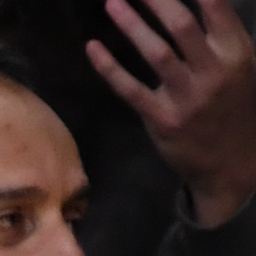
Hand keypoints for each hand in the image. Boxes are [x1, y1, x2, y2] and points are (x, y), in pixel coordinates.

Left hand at [91, 0, 255, 226]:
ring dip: (132, 24)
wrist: (233, 161)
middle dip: (157, 0)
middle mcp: (215, 70)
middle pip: (182, 25)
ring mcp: (188, 96)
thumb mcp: (240, 65)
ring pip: (156, 52)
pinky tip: (93, 47)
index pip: (215, 7)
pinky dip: (110, 67)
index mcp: (237, 51)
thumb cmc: (232, 105)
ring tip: (112, 2)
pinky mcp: (163, 119)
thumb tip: (199, 2)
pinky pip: (130, 89)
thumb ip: (219, 35)